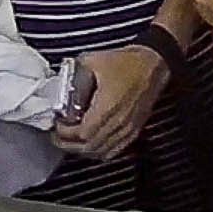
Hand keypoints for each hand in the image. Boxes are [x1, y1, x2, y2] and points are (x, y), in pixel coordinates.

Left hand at [55, 42, 169, 160]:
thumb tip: (62, 76)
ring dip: (84, 150)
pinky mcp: (134, 129)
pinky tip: (93, 145)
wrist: (154, 63)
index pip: (82, 133)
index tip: (57, 125)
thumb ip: (75, 69)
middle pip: (90, 147)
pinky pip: (116, 150)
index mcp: (108, 106)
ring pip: (102, 152)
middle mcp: (119, 121)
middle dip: (69, 145)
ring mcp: (128, 128)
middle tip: (58, 137)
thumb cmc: (131, 62)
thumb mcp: (95, 60)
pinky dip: (101, 151)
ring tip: (72, 142)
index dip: (65, 133)